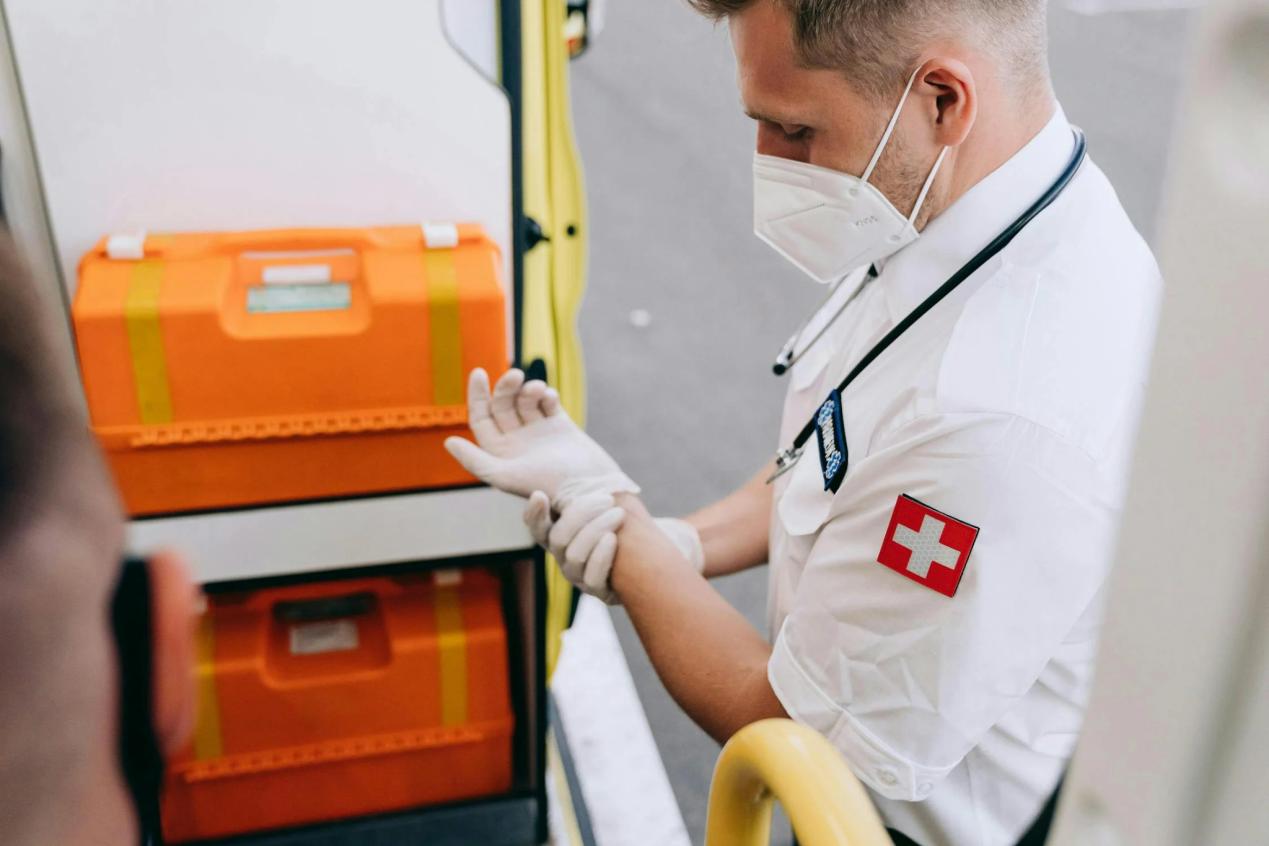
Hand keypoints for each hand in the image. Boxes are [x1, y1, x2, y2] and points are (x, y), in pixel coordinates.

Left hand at [444, 368, 638, 503]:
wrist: (588, 488)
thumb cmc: (545, 485)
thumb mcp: (504, 476)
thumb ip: (475, 461)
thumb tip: (448, 441)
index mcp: (500, 453)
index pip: (481, 418)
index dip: (476, 395)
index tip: (479, 373)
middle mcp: (517, 441)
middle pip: (502, 404)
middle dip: (506, 387)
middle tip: (515, 376)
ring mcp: (539, 432)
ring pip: (525, 399)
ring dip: (528, 389)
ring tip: (537, 390)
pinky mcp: (561, 426)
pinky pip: (548, 402)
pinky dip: (547, 394)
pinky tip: (550, 398)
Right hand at [524, 491, 704, 603]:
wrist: (656, 548)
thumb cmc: (625, 518)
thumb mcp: (606, 500)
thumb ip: (587, 489)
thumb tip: (581, 463)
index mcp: (560, 534)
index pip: (537, 527)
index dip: (534, 514)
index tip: (540, 494)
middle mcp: (564, 557)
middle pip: (558, 538)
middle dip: (581, 514)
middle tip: (606, 498)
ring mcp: (579, 576)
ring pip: (574, 556)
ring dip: (595, 531)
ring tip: (617, 514)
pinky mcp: (599, 591)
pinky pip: (592, 577)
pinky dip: (601, 556)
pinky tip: (613, 539)